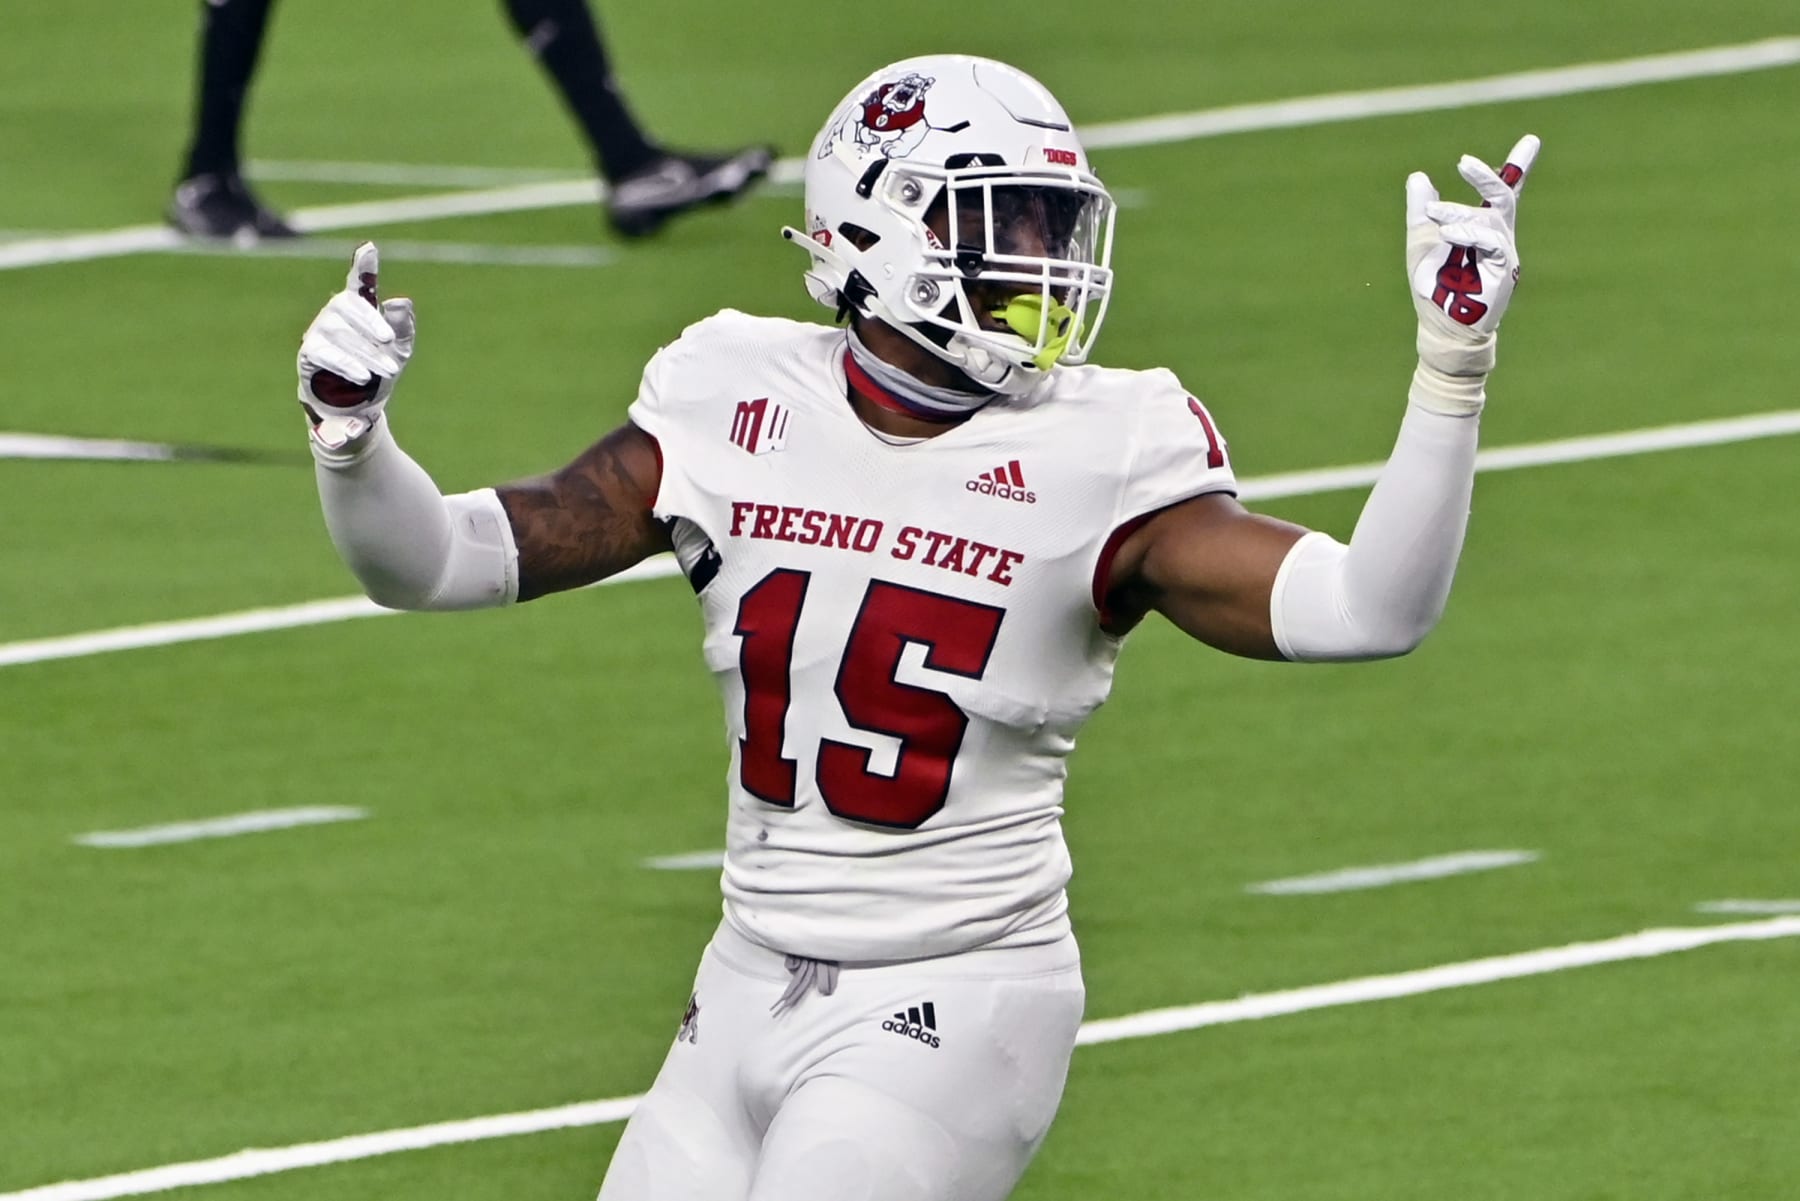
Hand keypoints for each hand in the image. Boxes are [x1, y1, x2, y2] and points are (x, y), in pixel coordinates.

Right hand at [297, 241, 415, 452]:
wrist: (359, 408)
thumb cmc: (378, 371)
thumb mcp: (399, 350)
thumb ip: (402, 326)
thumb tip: (399, 300)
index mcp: (359, 309)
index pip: (359, 283)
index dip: (363, 266)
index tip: (370, 248)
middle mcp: (335, 314)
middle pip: (349, 307)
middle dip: (372, 324)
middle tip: (390, 341)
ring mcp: (319, 332)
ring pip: (340, 332)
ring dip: (366, 351)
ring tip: (389, 370)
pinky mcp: (309, 354)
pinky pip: (324, 354)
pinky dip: (345, 363)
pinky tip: (362, 374)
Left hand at [1406, 135, 1538, 381]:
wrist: (1441, 326)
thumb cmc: (1434, 288)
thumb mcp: (1421, 242)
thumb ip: (1420, 212)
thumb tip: (1418, 176)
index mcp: (1482, 228)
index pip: (1503, 192)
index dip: (1518, 167)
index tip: (1532, 140)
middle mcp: (1498, 237)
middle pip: (1503, 197)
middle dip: (1487, 177)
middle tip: (1463, 162)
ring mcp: (1504, 254)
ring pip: (1489, 219)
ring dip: (1458, 214)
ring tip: (1434, 214)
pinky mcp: (1503, 271)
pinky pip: (1492, 243)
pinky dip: (1470, 234)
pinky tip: (1449, 234)